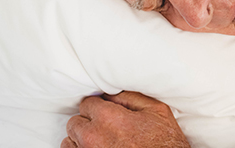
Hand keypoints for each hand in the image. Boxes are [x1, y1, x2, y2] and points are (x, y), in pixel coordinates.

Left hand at [62, 91, 189, 147]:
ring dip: (82, 140)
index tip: (107, 114)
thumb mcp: (156, 110)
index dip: (99, 107)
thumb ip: (130, 97)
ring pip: (70, 141)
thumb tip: (111, 93)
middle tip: (107, 129)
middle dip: (89, 123)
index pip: (86, 103)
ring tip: (102, 142)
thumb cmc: (164, 142)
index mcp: (109, 118)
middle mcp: (93, 137)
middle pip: (75, 122)